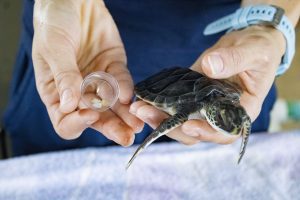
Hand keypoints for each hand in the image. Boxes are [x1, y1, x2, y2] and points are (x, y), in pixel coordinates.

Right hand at [32, 0, 142, 145]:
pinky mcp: (114, 68)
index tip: (89, 114)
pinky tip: (129, 96)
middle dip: (111, 128)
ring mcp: (98, 81)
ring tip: (137, 126)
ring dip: (126, 117)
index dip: (77, 122)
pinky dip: (126, 89)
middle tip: (126, 138)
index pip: (65, 120)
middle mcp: (79, 92)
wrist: (75, 2)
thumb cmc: (55, 23)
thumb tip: (69, 105)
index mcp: (57, 93)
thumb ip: (64, 76)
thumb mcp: (54, 48)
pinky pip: (123, 83)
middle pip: (96, 119)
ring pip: (114, 106)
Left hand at [130, 25, 284, 144]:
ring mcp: (204, 105)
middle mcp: (220, 113)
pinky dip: (160, 103)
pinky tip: (145, 97)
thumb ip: (234, 59)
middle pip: (195, 130)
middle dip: (170, 126)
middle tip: (145, 113)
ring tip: (138, 106)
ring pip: (181, 120)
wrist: (249, 43)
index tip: (187, 125)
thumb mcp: (253, 51)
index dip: (206, 132)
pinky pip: (175, 103)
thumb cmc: (258, 49)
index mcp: (242, 110)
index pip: (224, 131)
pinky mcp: (192, 94)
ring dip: (159, 117)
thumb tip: (209, 67)